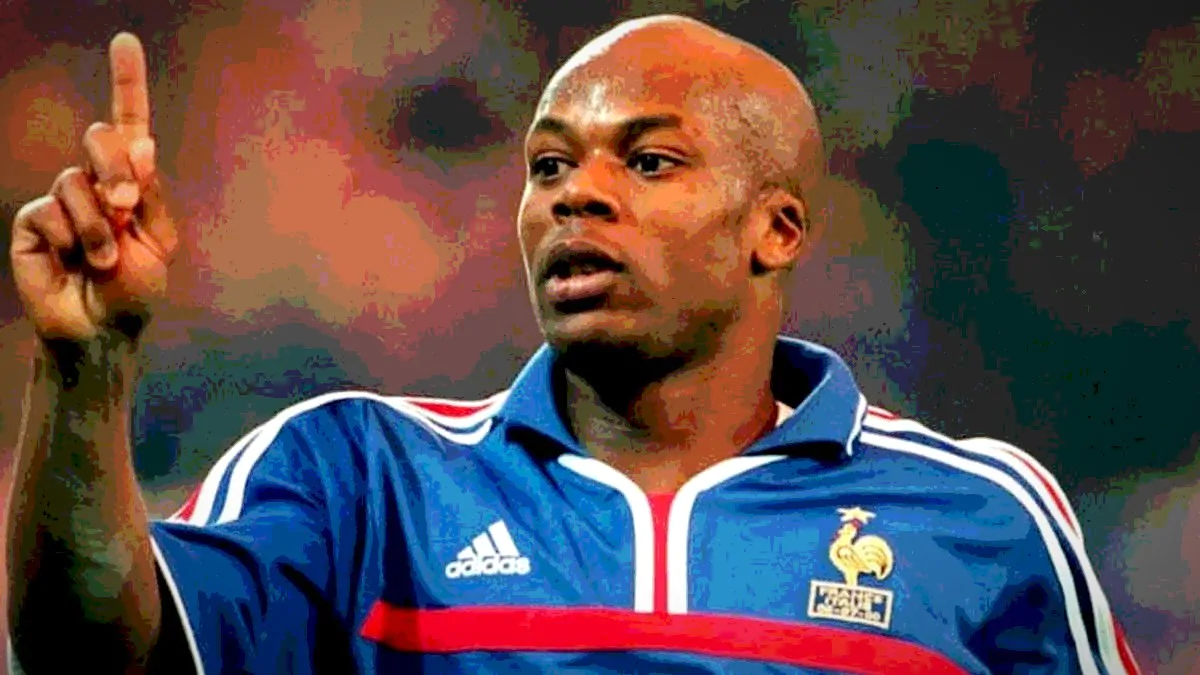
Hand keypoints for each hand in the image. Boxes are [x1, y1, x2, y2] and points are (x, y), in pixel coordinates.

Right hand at [9, 32, 177, 348]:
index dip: (127, 81)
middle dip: (116, 170)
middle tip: (125, 208)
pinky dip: (69, 238)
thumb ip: (148, 193)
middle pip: (102, 138)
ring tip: (105, 260)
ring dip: (98, 226)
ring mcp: (62, 198)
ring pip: (77, 182)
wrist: (102, 327)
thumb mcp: (158, 241)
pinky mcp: (33, 220)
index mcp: (132, 182)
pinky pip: (49, 210)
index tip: (124, 40)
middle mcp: (96, 181)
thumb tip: (139, 140)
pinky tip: (74, 262)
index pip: (130, 124)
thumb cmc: (135, 288)